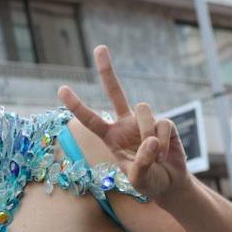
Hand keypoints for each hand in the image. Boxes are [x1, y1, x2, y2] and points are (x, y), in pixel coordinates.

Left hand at [58, 45, 188, 200]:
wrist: (170, 184)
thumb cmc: (148, 182)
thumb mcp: (139, 180)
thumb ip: (142, 163)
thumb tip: (151, 140)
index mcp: (111, 137)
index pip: (91, 119)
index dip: (77, 105)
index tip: (61, 89)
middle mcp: (126, 124)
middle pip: (116, 92)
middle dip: (108, 70)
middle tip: (99, 47)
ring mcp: (145, 122)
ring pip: (145, 110)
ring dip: (147, 132)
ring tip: (154, 156)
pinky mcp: (164, 123)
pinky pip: (163, 125)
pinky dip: (164, 143)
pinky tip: (165, 155)